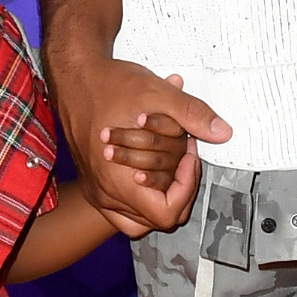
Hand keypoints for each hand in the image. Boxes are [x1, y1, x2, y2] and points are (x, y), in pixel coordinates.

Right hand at [44, 50, 228, 237]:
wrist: (75, 78)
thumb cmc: (108, 85)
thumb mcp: (157, 93)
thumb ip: (192, 115)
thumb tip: (222, 133)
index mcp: (118, 181)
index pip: (166, 214)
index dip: (186, 188)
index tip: (188, 158)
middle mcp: (105, 194)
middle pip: (157, 219)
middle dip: (178, 188)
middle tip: (183, 156)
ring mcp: (97, 192)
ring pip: (140, 219)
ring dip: (160, 197)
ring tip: (168, 167)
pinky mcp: (93, 184)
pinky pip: (122, 209)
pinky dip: (141, 199)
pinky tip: (150, 173)